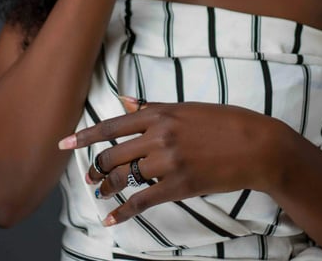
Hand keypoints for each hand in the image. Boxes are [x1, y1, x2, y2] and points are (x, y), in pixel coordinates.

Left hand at [58, 97, 277, 225]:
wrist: (256, 144)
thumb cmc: (225, 121)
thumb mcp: (188, 107)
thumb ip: (154, 106)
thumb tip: (126, 102)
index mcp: (160, 113)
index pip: (113, 125)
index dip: (85, 136)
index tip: (65, 143)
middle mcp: (159, 135)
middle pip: (113, 154)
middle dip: (97, 167)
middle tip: (90, 176)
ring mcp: (168, 161)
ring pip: (124, 177)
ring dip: (107, 187)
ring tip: (99, 193)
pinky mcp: (179, 185)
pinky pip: (142, 200)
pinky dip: (123, 211)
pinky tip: (111, 219)